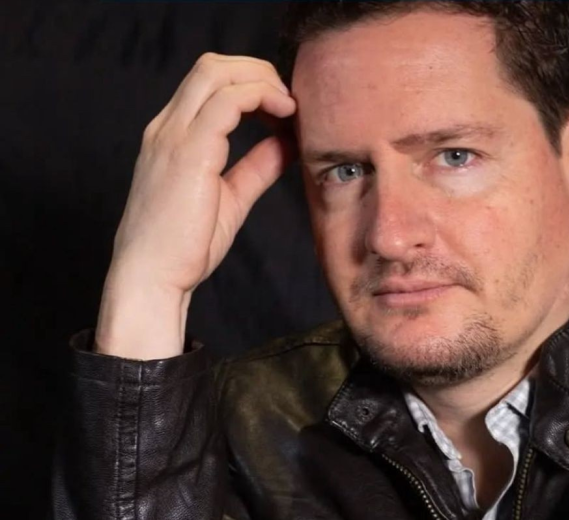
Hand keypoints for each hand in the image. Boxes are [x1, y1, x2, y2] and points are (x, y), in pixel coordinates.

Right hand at [96, 53, 295, 358]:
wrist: (151, 277)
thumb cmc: (185, 246)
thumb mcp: (230, 198)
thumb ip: (256, 167)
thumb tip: (285, 142)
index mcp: (174, 136)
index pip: (210, 84)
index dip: (251, 85)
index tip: (283, 109)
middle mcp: (168, 127)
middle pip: (212, 66)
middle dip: (258, 72)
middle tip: (291, 101)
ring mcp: (174, 136)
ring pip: (216, 73)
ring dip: (262, 80)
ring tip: (290, 106)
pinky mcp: (188, 152)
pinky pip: (226, 102)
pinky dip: (260, 98)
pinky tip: (284, 116)